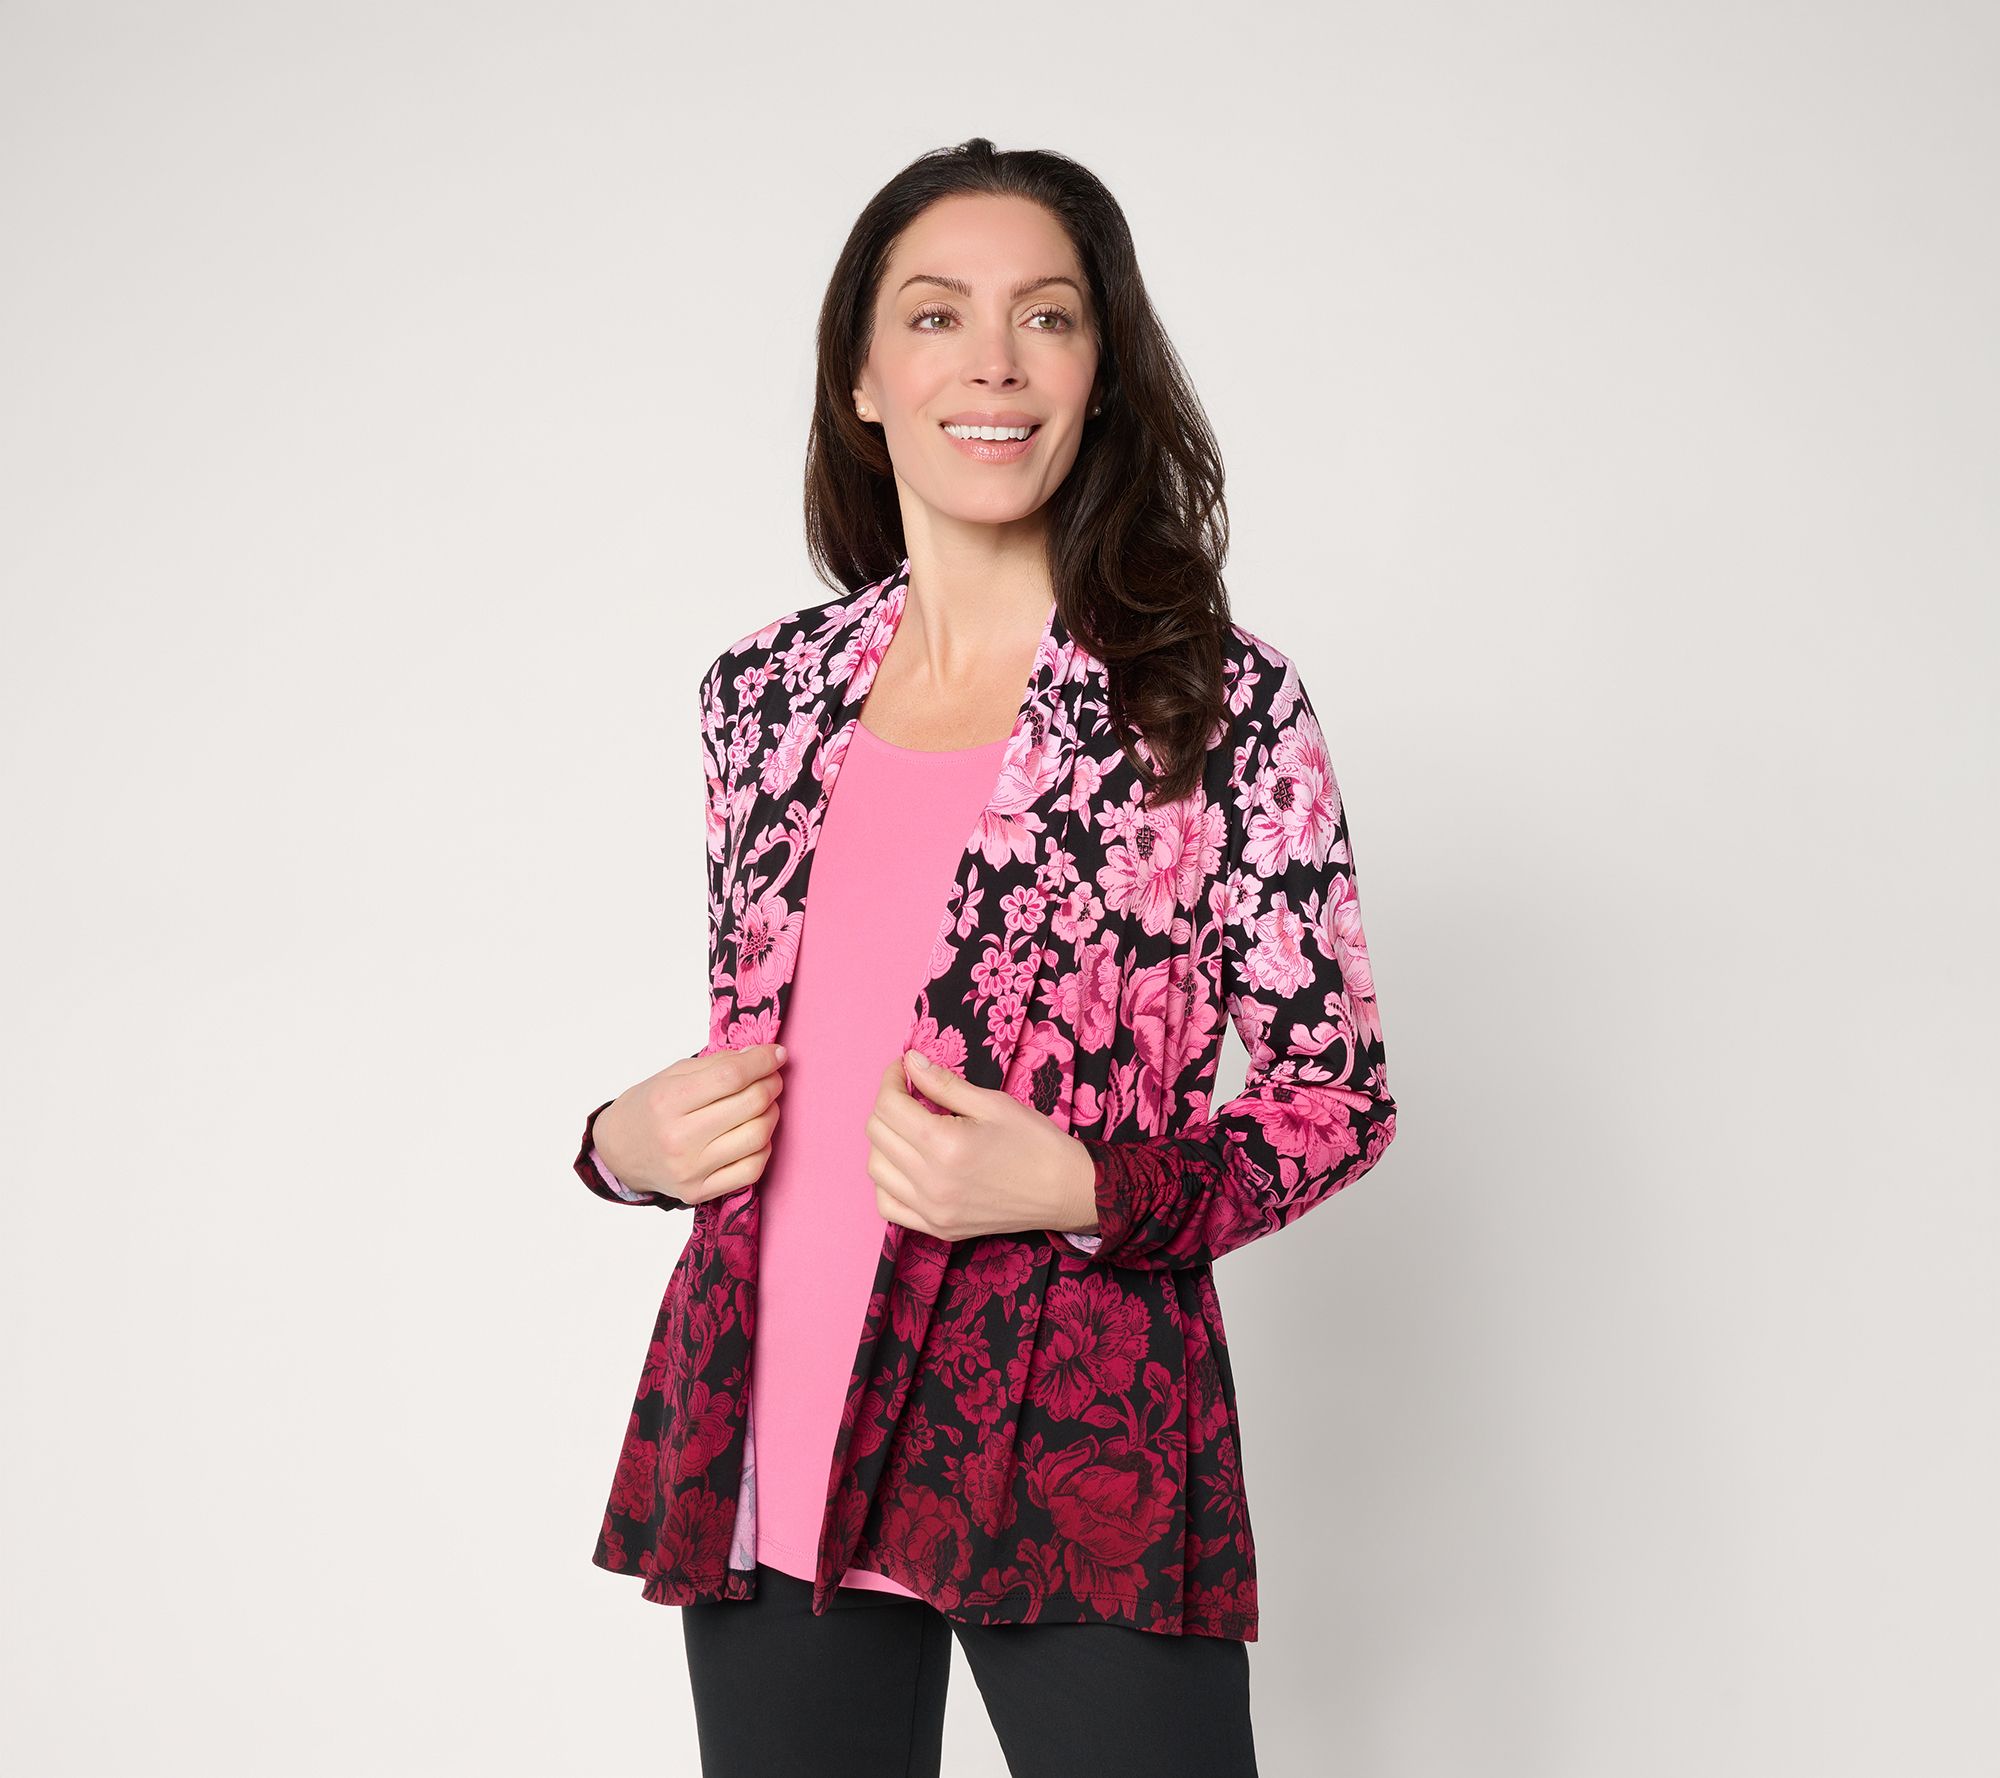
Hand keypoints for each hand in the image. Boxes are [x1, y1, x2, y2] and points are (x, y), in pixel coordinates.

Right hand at [595, 1042, 787, 1204]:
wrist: (619, 1152)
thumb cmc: (648, 1108)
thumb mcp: (673, 1074)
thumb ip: (718, 1063)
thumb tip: (761, 1055)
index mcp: (668, 1101)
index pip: (731, 1076)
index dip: (762, 1061)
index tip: (776, 1054)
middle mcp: (679, 1139)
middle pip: (750, 1105)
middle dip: (771, 1084)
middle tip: (771, 1077)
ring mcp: (691, 1170)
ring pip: (757, 1137)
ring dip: (771, 1113)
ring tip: (764, 1104)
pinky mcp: (699, 1193)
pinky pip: (752, 1170)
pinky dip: (763, 1147)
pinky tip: (755, 1133)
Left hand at [864, 1050, 1097, 1242]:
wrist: (1065, 1190)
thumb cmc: (1035, 1142)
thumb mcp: (992, 1102)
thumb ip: (944, 1083)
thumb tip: (910, 1061)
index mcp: (945, 1144)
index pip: (889, 1105)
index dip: (891, 1079)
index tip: (905, 1068)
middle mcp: (931, 1181)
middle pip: (877, 1134)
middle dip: (888, 1105)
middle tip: (911, 1093)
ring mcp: (932, 1210)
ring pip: (876, 1169)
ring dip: (885, 1141)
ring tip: (910, 1128)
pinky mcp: (937, 1228)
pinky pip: (888, 1206)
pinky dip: (887, 1182)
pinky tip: (907, 1166)